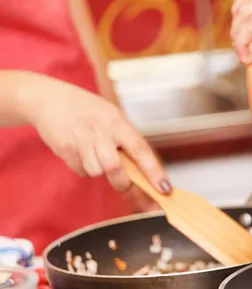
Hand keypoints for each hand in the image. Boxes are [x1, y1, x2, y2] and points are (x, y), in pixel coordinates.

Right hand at [18, 72, 170, 194]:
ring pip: (97, 172)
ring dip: (99, 171)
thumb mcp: (112, 117)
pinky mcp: (64, 149)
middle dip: (123, 183)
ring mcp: (80, 140)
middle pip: (115, 168)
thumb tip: (145, 170)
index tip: (165, 188)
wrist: (49, 100)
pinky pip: (81, 171)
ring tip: (94, 154)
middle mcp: (99, 131)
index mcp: (117, 122)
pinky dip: (84, 168)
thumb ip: (127, 140)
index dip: (154, 171)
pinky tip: (80, 152)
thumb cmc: (88, 110)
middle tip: (125, 184)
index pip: (140, 149)